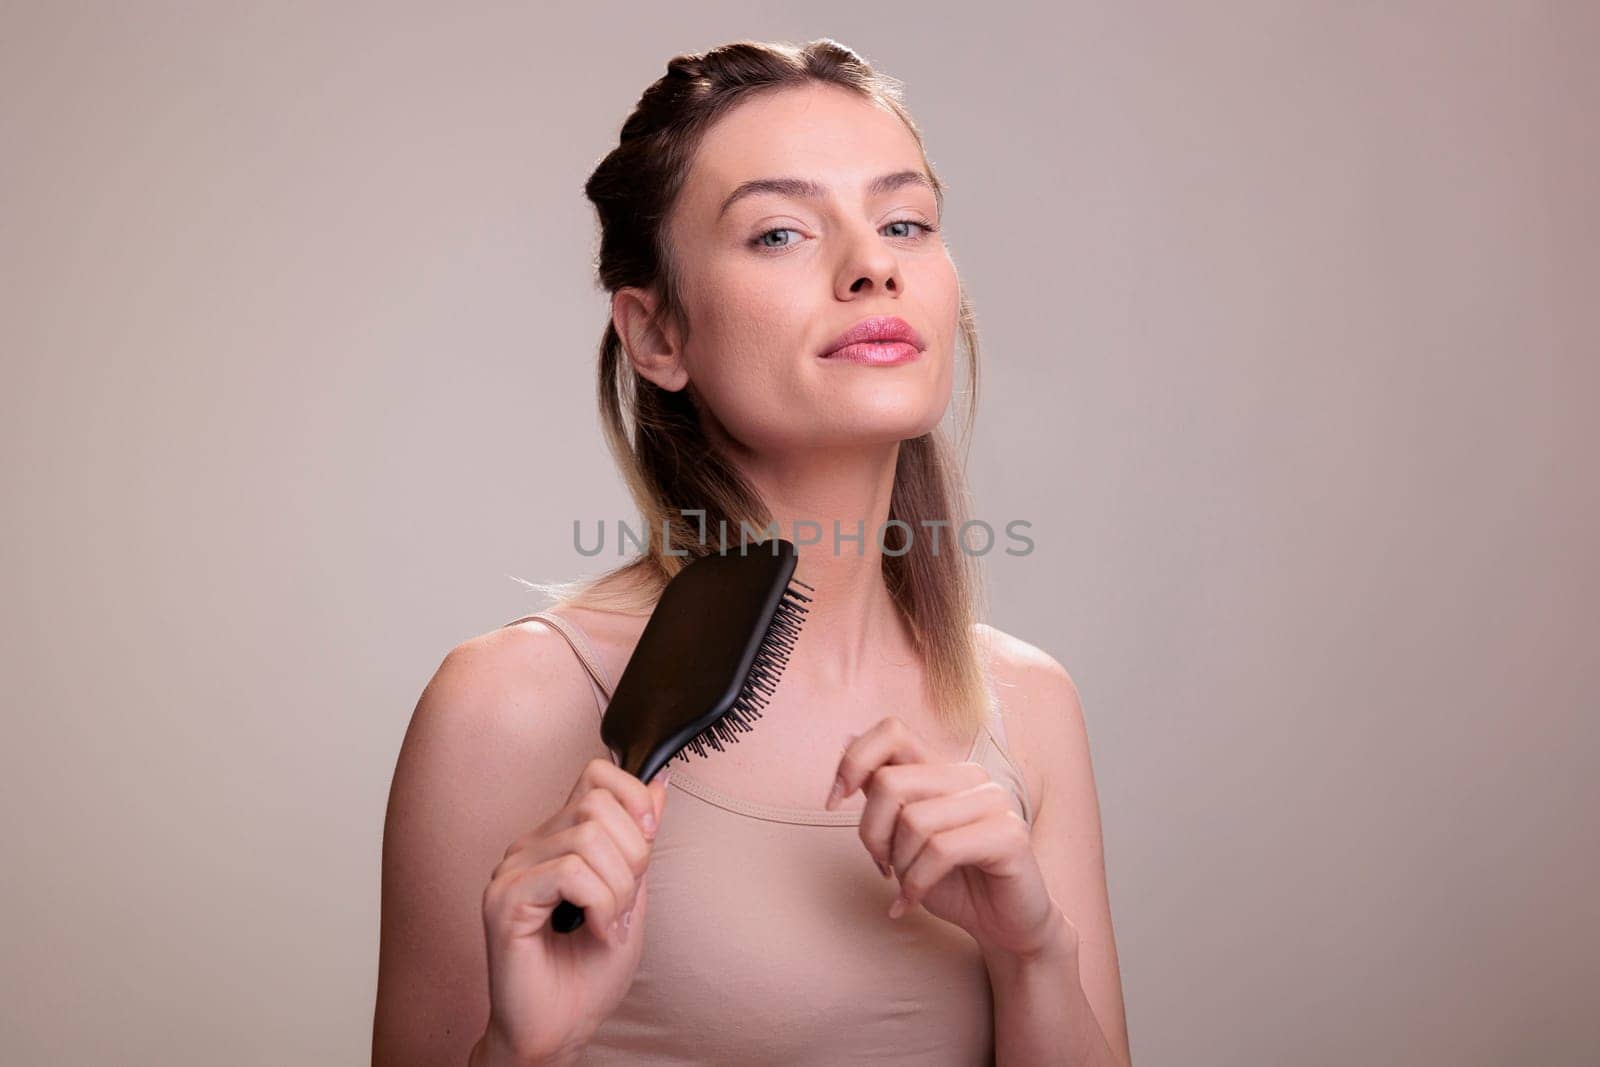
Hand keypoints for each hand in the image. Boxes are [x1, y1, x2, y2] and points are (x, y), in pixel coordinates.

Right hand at [478, 758, 669, 1061]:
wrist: (557, 1031)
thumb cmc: (588, 972)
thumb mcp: (631, 894)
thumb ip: (640, 840)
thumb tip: (660, 781)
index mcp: (556, 839)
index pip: (596, 774)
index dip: (634, 798)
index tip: (647, 843)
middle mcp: (529, 846)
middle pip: (599, 803)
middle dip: (633, 855)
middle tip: (625, 904)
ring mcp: (512, 870)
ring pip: (589, 838)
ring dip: (619, 889)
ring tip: (610, 925)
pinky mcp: (505, 899)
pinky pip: (570, 872)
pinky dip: (600, 904)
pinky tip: (596, 932)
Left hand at [826, 716, 1074, 960]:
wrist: (1003, 926)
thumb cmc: (951, 880)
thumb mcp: (903, 835)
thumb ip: (882, 792)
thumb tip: (845, 739)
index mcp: (942, 769)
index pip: (892, 731)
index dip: (854, 762)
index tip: (835, 802)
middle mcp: (969, 776)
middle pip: (889, 782)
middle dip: (871, 833)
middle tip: (882, 865)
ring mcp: (992, 801)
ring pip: (913, 820)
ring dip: (899, 865)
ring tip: (906, 885)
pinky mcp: (1009, 834)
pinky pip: (940, 850)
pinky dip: (915, 884)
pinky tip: (910, 902)